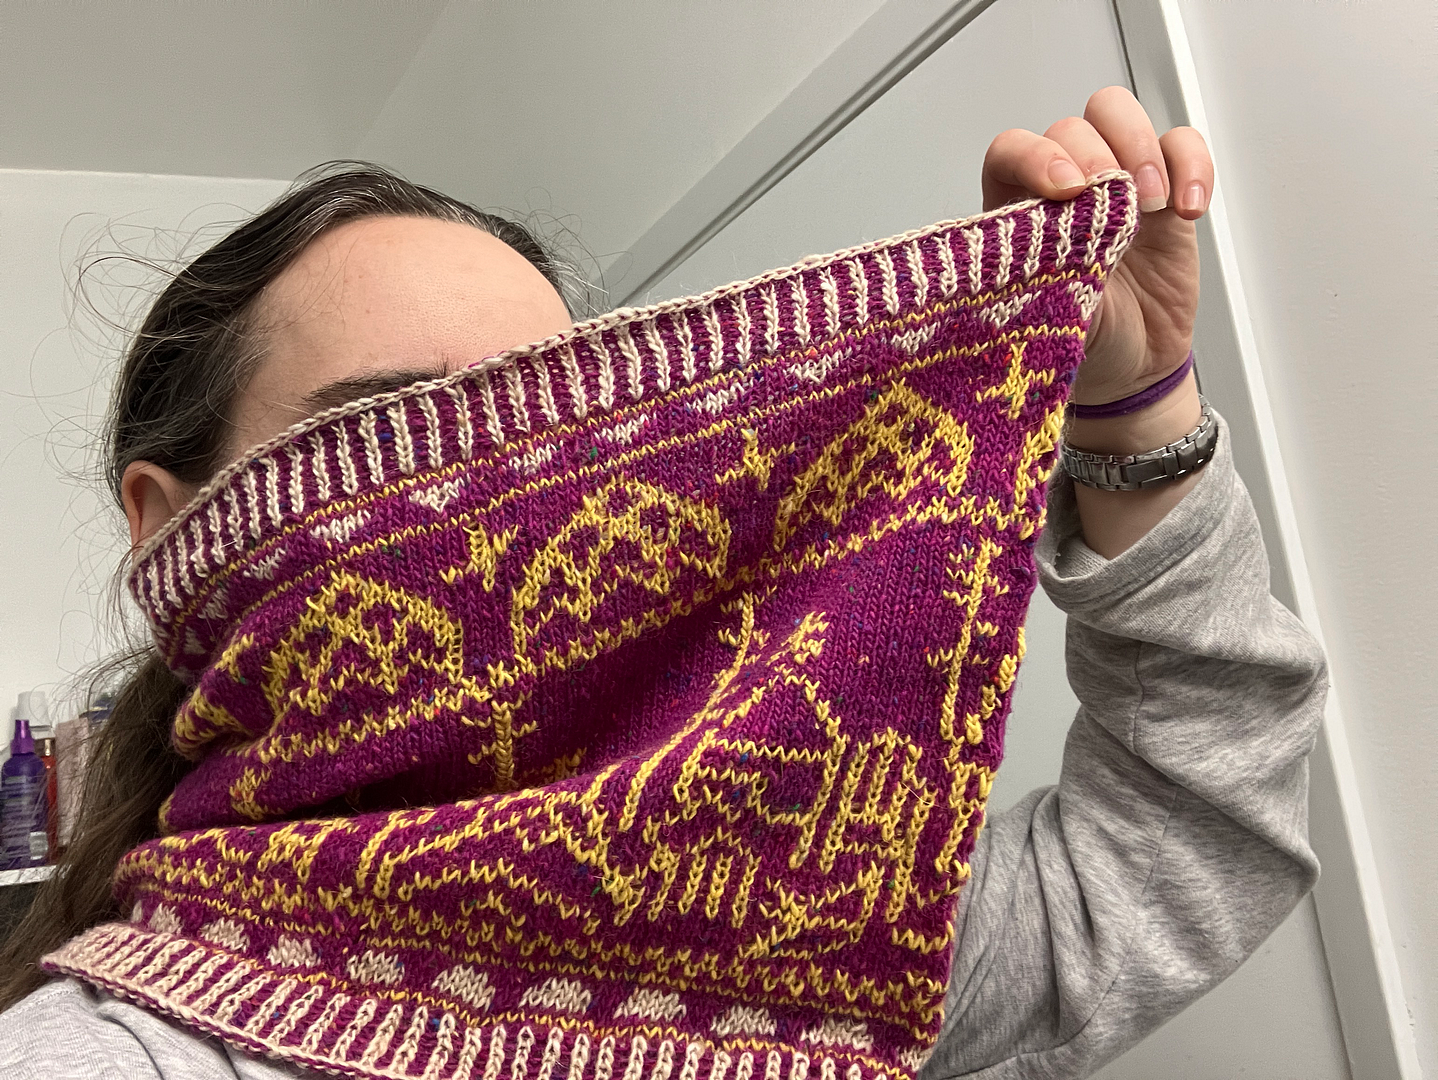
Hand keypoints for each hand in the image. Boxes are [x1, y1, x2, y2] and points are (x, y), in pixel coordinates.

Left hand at [981, 86, 1212, 405]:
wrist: (1128, 370)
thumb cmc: (1077, 343)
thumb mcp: (1044, 319)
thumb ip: (1040, 277)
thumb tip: (1043, 248)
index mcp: (1017, 211)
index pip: (1011, 151)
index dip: (1035, 155)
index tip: (1064, 189)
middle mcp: (1064, 188)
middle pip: (1072, 126)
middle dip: (1095, 152)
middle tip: (1115, 197)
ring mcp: (1116, 184)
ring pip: (1119, 116)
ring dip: (1139, 146)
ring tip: (1152, 204)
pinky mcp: (1166, 192)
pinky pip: (1181, 145)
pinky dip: (1192, 165)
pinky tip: (1189, 209)